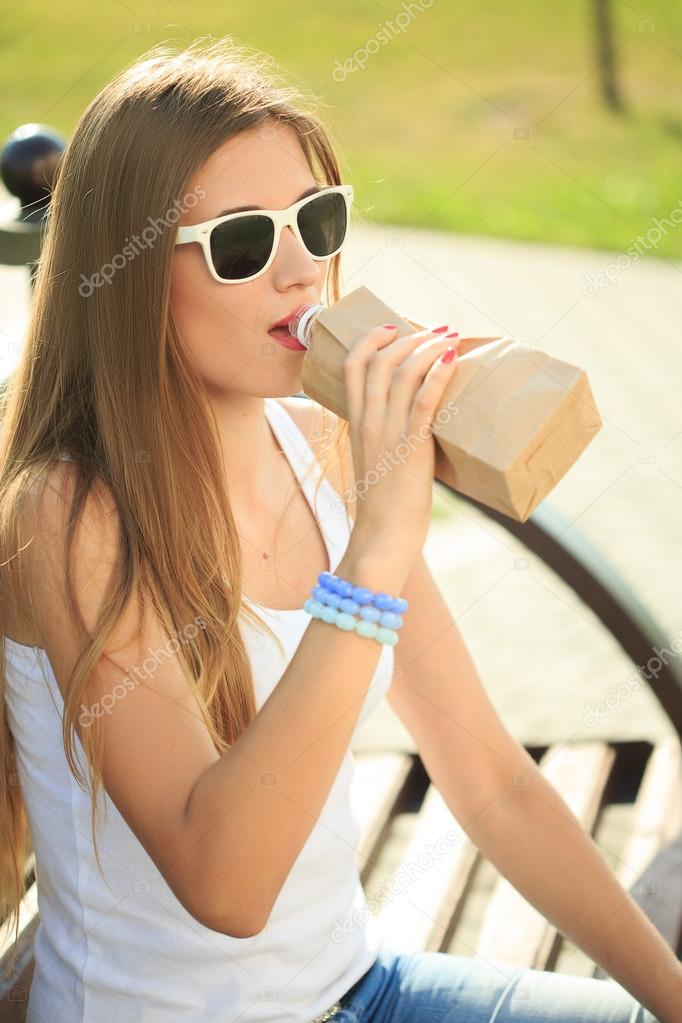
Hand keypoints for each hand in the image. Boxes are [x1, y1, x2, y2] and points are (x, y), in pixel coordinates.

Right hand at [343, 323, 460, 572]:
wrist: (383, 536)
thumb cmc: (385, 506)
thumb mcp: (376, 461)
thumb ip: (387, 438)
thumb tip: (417, 423)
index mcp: (356, 423)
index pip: (353, 366)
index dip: (371, 339)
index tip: (392, 326)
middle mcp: (369, 422)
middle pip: (381, 360)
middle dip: (410, 336)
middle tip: (436, 330)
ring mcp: (388, 433)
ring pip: (403, 373)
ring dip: (428, 348)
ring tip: (449, 338)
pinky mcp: (411, 447)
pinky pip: (424, 401)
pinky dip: (438, 374)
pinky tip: (452, 360)